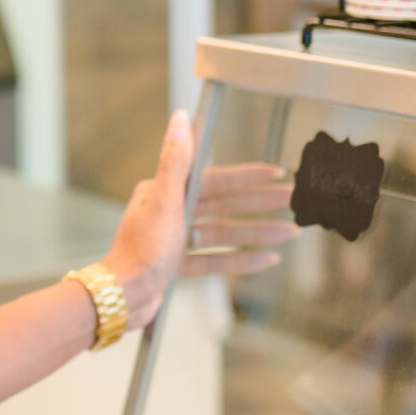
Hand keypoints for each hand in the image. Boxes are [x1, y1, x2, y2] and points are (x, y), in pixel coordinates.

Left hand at [103, 109, 296, 330]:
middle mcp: (170, 211)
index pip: (216, 179)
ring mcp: (175, 239)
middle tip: (292, 200)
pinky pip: (216, 258)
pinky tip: (267, 258)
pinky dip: (241, 259)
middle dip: (259, 203)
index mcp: (165, 192)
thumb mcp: (163, 201)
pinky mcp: (178, 264)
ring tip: (290, 232)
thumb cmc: (140, 251)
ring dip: (257, 233)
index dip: (247, 176)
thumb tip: (181, 118)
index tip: (275, 172)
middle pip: (224, 204)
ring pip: (224, 232)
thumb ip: (176, 160)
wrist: (123, 296)